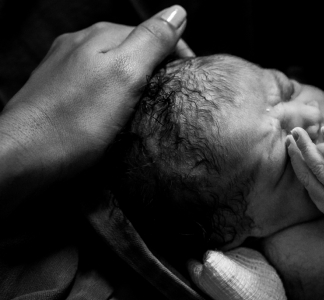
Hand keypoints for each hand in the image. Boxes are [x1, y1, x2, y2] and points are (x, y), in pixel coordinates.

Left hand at [1, 5, 188, 178]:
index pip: (153, 32)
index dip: (177, 54)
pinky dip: (113, 94)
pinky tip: (115, 114)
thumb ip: (152, 41)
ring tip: (147, 108)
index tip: (189, 81)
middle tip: (172, 99)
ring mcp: (65, 66)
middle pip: (132, 48)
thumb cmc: (76, 121)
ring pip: (113, 66)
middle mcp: (79, 44)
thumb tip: (177, 12)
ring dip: (134, 82)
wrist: (26, 153)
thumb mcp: (126, 75)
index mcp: (101, 36)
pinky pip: (95, 83)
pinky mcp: (58, 90)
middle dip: (156, 67)